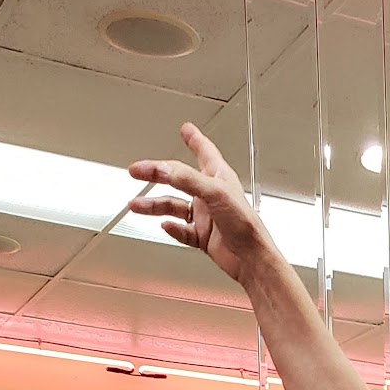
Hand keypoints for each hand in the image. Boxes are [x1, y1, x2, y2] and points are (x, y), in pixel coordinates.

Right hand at [128, 122, 266, 283]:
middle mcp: (210, 194)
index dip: (195, 139)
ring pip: (174, 206)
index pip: (205, 151)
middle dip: (156, 174)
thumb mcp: (216, 192)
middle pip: (177, 178)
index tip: (186, 129)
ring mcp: (206, 216)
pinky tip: (165, 226)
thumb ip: (187, 179)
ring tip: (137, 205)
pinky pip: (182, 230)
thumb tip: (164, 169)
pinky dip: (172, 229)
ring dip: (155, 205)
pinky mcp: (203, 236)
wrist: (251, 259)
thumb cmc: (246, 225)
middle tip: (137, 170)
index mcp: (218, 177)